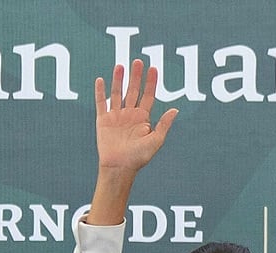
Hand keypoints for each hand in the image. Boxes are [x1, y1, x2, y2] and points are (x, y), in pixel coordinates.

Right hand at [94, 59, 176, 173]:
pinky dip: (100, 92)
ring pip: (117, 93)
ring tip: (121, 66)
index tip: (154, 69)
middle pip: (133, 91)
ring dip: (118, 79)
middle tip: (138, 61)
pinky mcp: (103, 120)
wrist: (119, 167)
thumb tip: (175, 110)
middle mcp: (130, 114)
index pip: (148, 96)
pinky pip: (101, 103)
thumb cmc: (139, 158)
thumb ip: (163, 125)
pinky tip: (101, 80)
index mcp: (143, 119)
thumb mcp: (155, 141)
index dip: (151, 83)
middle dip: (136, 76)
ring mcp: (116, 116)